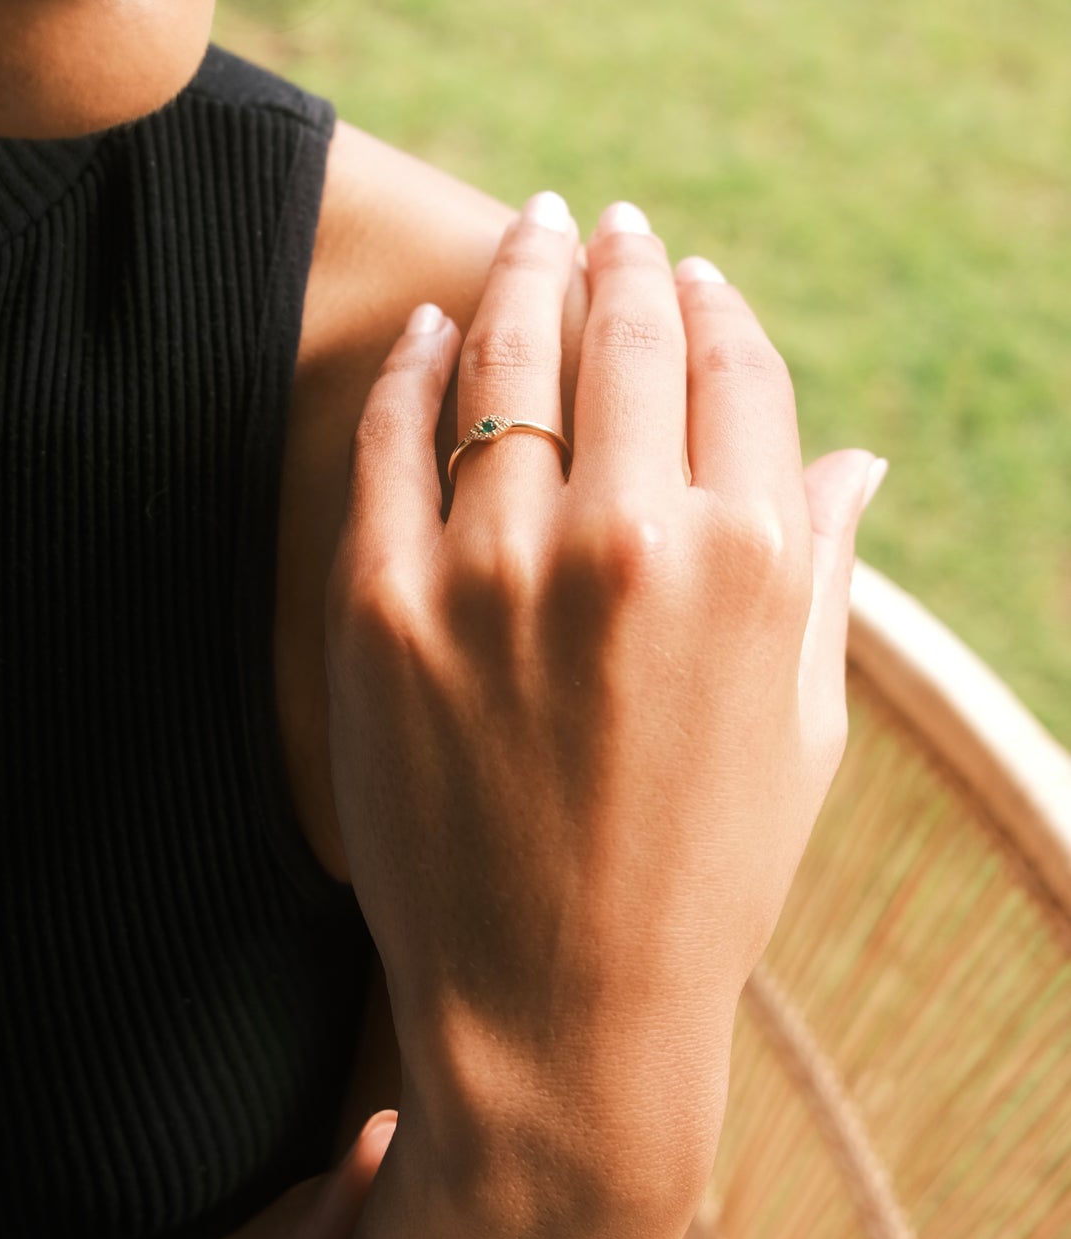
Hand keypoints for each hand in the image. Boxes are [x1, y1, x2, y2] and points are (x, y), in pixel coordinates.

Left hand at [324, 195, 882, 1202]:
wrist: (555, 1015)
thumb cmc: (702, 874)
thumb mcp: (798, 725)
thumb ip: (816, 569)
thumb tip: (855, 455)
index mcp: (748, 565)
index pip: (734, 372)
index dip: (712, 306)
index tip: (689, 273)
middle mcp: (626, 546)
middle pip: (622, 343)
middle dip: (619, 262)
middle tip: (605, 223)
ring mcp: (492, 572)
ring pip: (505, 367)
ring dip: (519, 279)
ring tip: (528, 233)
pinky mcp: (382, 608)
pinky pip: (392, 443)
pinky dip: (413, 370)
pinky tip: (431, 330)